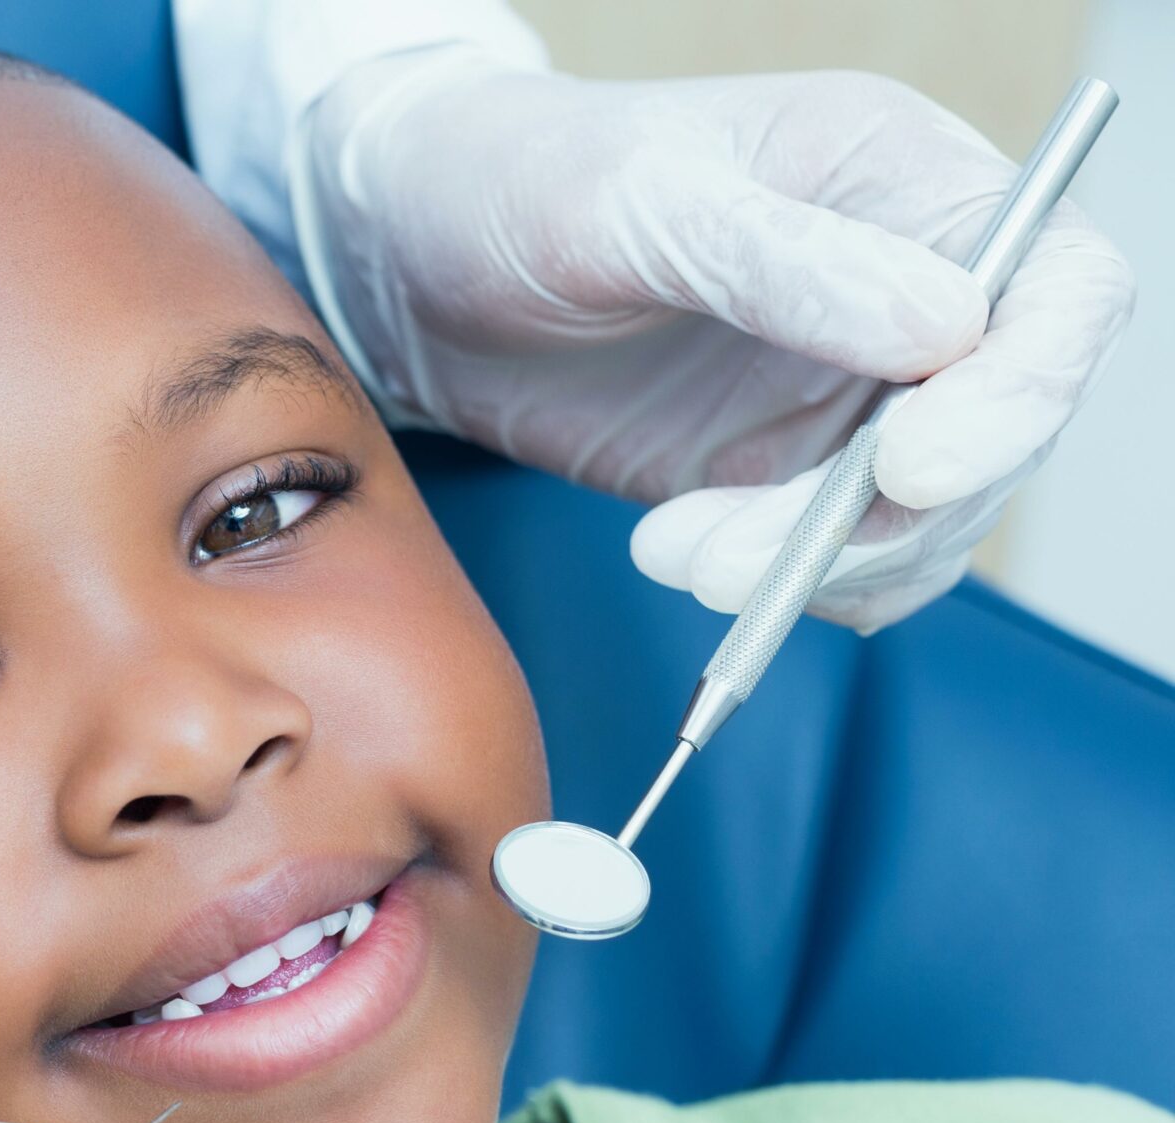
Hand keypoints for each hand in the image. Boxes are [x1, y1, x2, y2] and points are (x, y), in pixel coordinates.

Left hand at [299, 52, 1133, 630]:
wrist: (413, 256)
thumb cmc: (521, 179)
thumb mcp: (637, 201)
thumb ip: (782, 261)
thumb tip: (946, 327)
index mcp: (904, 183)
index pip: (1059, 291)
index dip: (1021, 394)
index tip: (912, 468)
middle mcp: (904, 292)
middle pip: (999, 434)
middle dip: (878, 515)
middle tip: (728, 549)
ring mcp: (847, 392)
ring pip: (920, 521)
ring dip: (812, 567)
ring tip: (673, 550)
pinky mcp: (780, 474)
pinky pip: (841, 564)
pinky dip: (784, 592)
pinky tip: (682, 557)